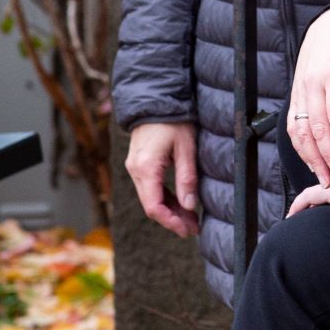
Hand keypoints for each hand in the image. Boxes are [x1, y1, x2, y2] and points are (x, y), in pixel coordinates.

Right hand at [126, 121, 200, 236]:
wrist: (155, 99)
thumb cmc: (174, 121)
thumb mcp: (186, 148)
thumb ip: (187, 178)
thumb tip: (190, 207)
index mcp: (145, 168)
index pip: (154, 206)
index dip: (171, 221)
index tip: (188, 230)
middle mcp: (135, 170)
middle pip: (151, 205)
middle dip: (172, 219)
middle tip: (194, 228)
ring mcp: (135, 167)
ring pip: (150, 197)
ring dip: (169, 210)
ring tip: (191, 219)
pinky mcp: (139, 164)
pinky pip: (150, 187)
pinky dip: (164, 198)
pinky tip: (180, 204)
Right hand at [287, 5, 329, 187]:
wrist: (327, 26)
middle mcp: (313, 84)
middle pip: (317, 128)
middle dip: (328, 158)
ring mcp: (300, 92)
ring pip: (301, 131)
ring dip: (311, 158)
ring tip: (326, 179)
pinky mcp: (293, 97)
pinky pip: (293, 127)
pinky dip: (301, 148)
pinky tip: (312, 163)